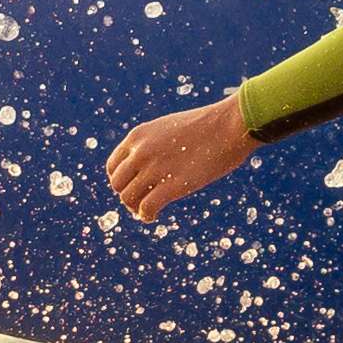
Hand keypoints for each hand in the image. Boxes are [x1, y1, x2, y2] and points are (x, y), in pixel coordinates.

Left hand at [106, 93, 256, 219]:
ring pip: (128, 199)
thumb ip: (154, 144)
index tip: (133, 187)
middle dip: (127, 195)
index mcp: (138, 136)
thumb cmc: (206, 126)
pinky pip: (146, 208)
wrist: (229, 125)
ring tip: (148, 210)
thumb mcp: (170, 127)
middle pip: (118, 185)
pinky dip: (147, 216)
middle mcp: (140, 152)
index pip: (113, 166)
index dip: (121, 181)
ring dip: (136, 208)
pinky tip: (154, 216)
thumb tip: (150, 164)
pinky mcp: (172, 186)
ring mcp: (154, 169)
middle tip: (140, 202)